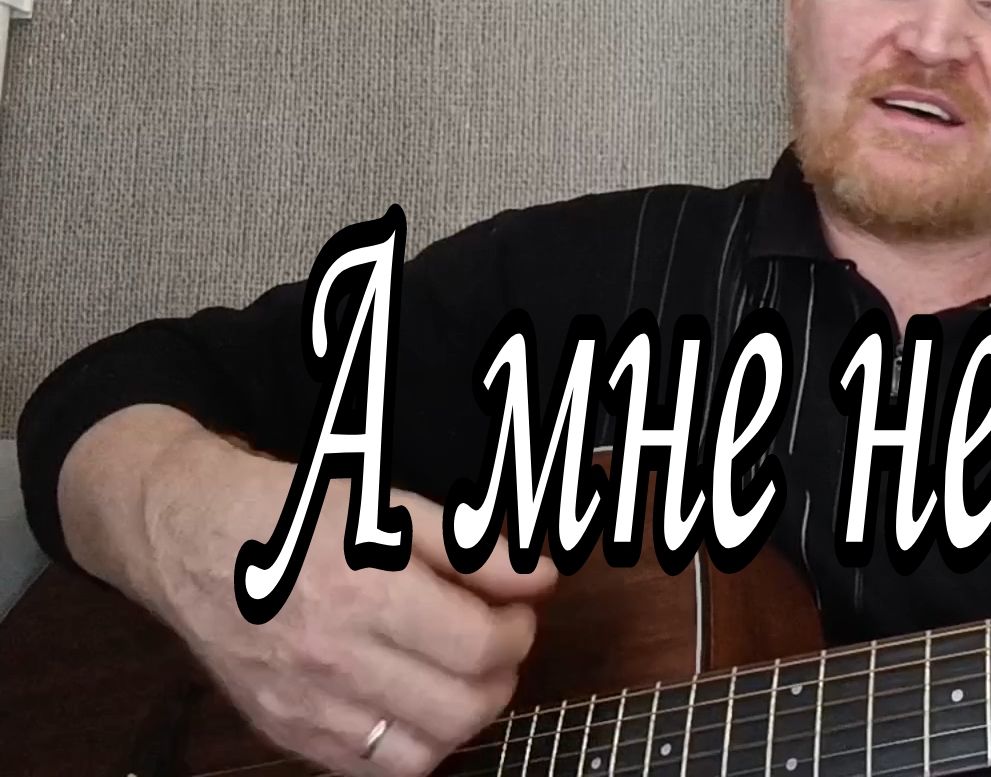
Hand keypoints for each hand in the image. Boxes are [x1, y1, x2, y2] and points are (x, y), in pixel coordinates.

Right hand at [60, 405, 557, 776]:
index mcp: (364, 591)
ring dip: (461, 718)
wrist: (184, 535)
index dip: (519, 629)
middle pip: (462, 709)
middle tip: (495, 640)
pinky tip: (409, 700)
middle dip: (501, 675)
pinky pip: (368, 770)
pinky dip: (406, 745)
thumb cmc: (290, 510)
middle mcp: (332, 659)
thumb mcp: (386, 506)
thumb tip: (540, 579)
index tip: (519, 608)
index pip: (480, 647)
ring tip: (458, 675)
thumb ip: (471, 549)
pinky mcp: (282, 730)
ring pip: (423, 755)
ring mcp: (303, 704)